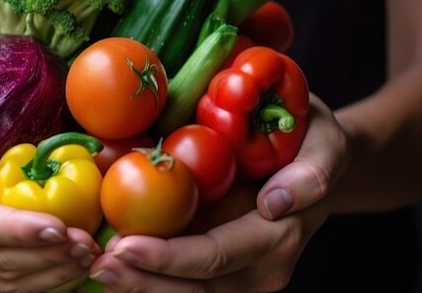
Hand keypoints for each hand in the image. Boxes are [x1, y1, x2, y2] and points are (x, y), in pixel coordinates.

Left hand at [89, 94, 350, 291]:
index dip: (169, 258)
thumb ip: (313, 171)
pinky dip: (149, 282)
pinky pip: (186, 286)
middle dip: (143, 281)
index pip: (217, 257)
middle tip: (96, 264)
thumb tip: (276, 202)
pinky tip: (118, 270)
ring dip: (140, 287)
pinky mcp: (226, 271)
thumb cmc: (313, 144)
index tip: (124, 246)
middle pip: (196, 289)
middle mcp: (261, 268)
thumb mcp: (326, 144)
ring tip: (97, 269)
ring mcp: (243, 276)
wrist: (315, 164)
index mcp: (278, 237)